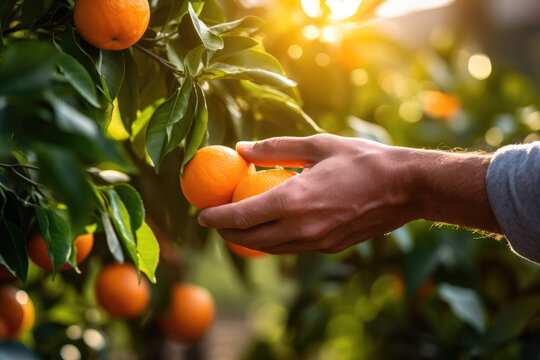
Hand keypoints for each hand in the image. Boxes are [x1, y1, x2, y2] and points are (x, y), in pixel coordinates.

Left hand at [198, 134, 417, 253]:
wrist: (406, 187)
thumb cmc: (362, 160)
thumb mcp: (317, 145)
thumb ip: (275, 148)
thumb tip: (241, 149)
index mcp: (294, 201)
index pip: (241, 216)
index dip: (216, 218)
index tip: (201, 215)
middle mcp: (302, 228)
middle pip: (250, 239)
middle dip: (227, 233)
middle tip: (215, 220)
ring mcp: (317, 242)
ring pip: (270, 249)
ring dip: (248, 240)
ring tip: (237, 226)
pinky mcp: (330, 248)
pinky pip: (291, 248)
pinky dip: (273, 242)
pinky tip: (271, 228)